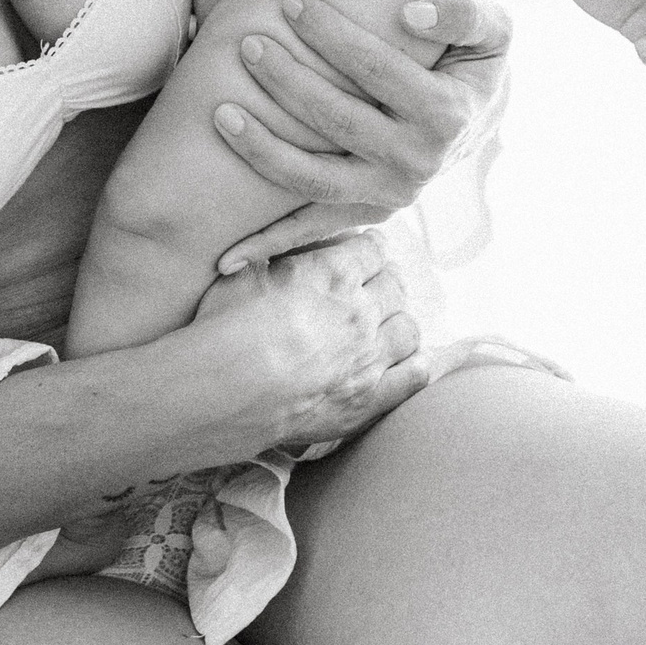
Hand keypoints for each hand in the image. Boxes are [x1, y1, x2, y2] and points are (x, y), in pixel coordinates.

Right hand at [191, 233, 429, 452]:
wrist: (227, 392)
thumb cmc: (226, 328)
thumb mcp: (243, 272)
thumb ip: (271, 255)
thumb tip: (278, 245)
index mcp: (333, 273)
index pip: (372, 249)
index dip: (368, 247)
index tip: (364, 250)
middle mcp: (360, 312)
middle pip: (395, 285)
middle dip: (386, 281)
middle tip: (374, 286)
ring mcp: (370, 358)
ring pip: (409, 328)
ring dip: (398, 320)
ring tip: (384, 323)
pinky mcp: (370, 399)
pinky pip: (416, 375)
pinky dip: (420, 362)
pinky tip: (413, 358)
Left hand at [209, 0, 511, 275]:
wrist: (479, 122)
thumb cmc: (472, 64)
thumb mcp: (495, 31)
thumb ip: (466, 13)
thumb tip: (411, 13)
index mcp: (445, 115)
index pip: (375, 69)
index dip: (331, 34)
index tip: (289, 2)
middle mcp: (417, 163)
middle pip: (337, 120)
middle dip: (286, 80)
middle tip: (247, 44)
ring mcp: (388, 196)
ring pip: (314, 179)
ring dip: (262, 149)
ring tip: (220, 112)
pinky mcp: (366, 214)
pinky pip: (310, 228)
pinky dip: (268, 241)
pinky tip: (223, 254)